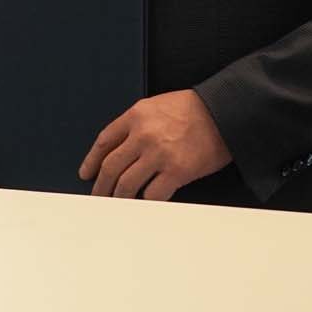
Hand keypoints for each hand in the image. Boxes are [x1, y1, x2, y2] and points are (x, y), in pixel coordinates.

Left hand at [79, 90, 231, 200]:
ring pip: (127, 184)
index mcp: (136, 116)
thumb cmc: (194, 109)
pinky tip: (144, 204)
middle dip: (101, 186)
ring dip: (119, 198)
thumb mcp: (157, 106)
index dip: (92, 161)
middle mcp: (143, 135)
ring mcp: (158, 154)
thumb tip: (120, 150)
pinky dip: (146, 202)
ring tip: (118, 204)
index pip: (104, 142)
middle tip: (98, 196)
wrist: (225, 112)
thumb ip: (136, 125)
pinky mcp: (176, 171)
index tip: (86, 174)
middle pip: (111, 167)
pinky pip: (153, 195)